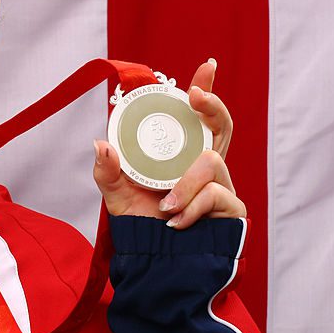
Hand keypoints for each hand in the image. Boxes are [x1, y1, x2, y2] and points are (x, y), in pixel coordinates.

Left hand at [92, 58, 245, 228]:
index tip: (206, 66)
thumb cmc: (142, 227)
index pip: (198, 119)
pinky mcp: (233, 210)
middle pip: (222, 126)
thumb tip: (100, 143)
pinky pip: (215, 195)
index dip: (207, 90)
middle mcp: (206, 167)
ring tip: (165, 207)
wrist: (155, 266)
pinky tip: (176, 222)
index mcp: (182, 157)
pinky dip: (191, 208)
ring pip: (212, 161)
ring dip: (185, 183)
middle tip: (197, 97)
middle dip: (212, 106)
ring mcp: (223, 187)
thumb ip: (108, 171)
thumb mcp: (116, 196)